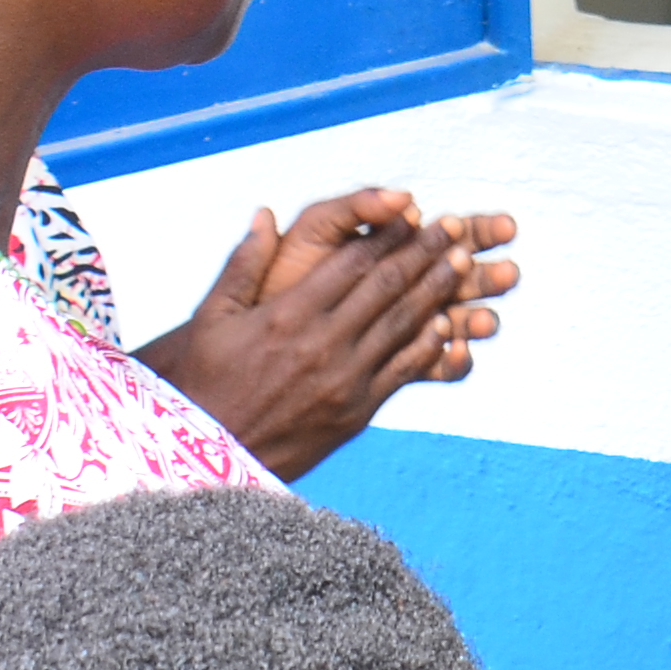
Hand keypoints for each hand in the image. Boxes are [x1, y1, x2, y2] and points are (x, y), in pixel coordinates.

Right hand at [139, 190, 517, 480]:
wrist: (206, 459)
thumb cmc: (204, 382)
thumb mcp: (212, 319)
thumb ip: (244, 265)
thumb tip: (267, 215)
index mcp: (287, 314)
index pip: (352, 261)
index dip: (389, 233)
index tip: (416, 211)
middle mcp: (321, 343)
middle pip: (387, 287)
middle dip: (425, 253)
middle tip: (456, 228)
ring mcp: (343, 380)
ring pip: (403, 324)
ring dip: (438, 290)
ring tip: (466, 263)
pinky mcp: (356, 412)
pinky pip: (402, 371)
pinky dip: (429, 344)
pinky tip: (451, 323)